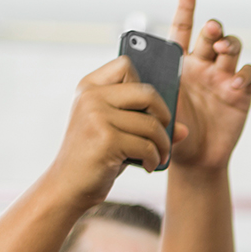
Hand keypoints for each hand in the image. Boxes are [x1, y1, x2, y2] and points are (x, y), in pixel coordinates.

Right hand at [41, 57, 175, 203]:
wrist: (67, 186)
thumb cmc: (95, 157)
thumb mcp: (117, 133)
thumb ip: (144, 122)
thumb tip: (183, 128)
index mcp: (90, 87)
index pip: (126, 65)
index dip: (145, 85)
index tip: (149, 108)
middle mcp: (91, 97)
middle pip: (147, 92)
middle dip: (164, 115)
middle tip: (164, 132)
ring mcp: (96, 116)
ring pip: (151, 124)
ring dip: (162, 144)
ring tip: (159, 155)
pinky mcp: (106, 139)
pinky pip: (147, 145)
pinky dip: (154, 159)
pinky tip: (147, 165)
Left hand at [166, 0, 250, 170]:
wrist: (194, 159)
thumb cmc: (172, 131)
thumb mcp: (158, 107)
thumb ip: (156, 89)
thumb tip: (150, 75)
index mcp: (180, 63)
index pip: (183, 29)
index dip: (187, 7)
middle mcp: (204, 66)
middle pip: (212, 36)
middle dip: (213, 28)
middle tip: (210, 31)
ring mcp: (223, 78)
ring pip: (233, 48)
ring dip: (230, 43)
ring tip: (224, 48)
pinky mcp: (241, 93)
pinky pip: (248, 73)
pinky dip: (244, 72)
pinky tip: (234, 80)